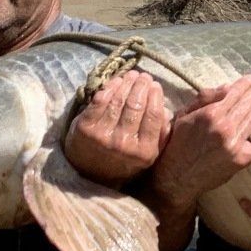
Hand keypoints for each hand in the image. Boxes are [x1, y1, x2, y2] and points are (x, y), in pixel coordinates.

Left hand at [63, 70, 170, 185]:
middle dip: (141, 86)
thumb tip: (166, 110)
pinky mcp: (84, 128)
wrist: (89, 175)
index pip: (153, 115)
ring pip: (118, 101)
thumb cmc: (122, 162)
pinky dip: (109, 87)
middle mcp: (124, 143)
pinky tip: (116, 81)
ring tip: (132, 75)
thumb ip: (160, 135)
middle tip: (144, 76)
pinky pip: (100, 101)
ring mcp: (102, 135)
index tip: (156, 86)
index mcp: (144, 152)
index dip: (155, 96)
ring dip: (126, 83)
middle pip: (136, 105)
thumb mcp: (147, 156)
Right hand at [148, 76, 250, 214]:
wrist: (177, 176)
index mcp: (210, 113)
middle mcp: (224, 126)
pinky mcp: (241, 159)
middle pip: (248, 103)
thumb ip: (205, 98)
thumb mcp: (184, 115)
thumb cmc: (177, 143)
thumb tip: (227, 87)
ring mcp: (234, 143)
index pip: (235, 92)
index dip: (247, 84)